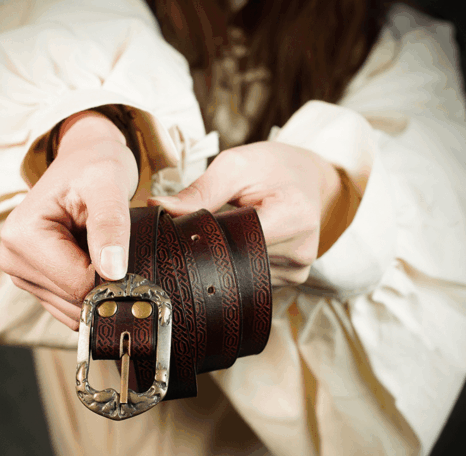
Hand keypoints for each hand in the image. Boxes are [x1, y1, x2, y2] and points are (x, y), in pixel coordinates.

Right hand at [0, 111, 137, 330]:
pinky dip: (90, 294)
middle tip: (118, 250)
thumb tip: (113, 271)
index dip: (111, 275)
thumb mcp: (108, 184)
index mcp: (22, 237)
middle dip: (104, 284)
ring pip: (74, 311)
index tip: (126, 252)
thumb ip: (110, 224)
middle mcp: (12, 259)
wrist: (84, 162)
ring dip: (98, 290)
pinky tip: (95, 264)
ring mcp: (21, 275)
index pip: (78, 285)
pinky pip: (71, 309)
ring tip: (104, 252)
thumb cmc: (94, 167)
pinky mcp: (35, 283)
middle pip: (74, 302)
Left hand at [149, 141, 355, 286]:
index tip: (182, 227)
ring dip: (224, 258)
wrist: (308, 178)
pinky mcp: (293, 279)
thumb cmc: (272, 167)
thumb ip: (199, 190)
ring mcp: (298, 270)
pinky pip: (253, 279)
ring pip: (241, 274)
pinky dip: (238, 264)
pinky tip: (238, 246)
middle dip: (210, 249)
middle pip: (236, 261)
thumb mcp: (235, 166)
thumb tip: (157, 207)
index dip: (205, 235)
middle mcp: (300, 250)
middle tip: (200, 229)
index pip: (235, 239)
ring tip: (225, 233)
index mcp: (293, 215)